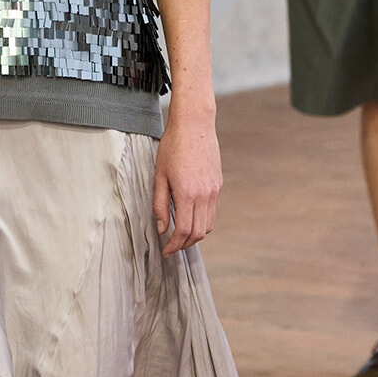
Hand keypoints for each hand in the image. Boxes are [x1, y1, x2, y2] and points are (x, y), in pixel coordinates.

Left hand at [152, 109, 221, 255]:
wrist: (194, 125)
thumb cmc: (172, 147)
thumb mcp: (159, 175)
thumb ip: (159, 204)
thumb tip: (161, 228)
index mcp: (187, 193)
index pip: (183, 230)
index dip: (174, 245)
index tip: (165, 251)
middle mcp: (204, 195)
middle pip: (197, 233)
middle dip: (184, 245)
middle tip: (171, 247)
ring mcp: (213, 190)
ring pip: (207, 225)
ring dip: (194, 236)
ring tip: (180, 236)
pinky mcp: (218, 185)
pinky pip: (212, 212)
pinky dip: (201, 222)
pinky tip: (189, 219)